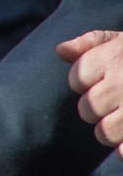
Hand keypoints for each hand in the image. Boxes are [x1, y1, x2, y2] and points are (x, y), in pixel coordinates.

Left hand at [60, 29, 122, 150]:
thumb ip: (92, 42)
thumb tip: (60, 51)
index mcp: (113, 57)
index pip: (77, 80)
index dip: (86, 83)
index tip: (102, 81)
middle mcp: (122, 83)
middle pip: (87, 109)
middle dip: (96, 110)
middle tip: (115, 104)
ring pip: (105, 133)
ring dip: (110, 132)